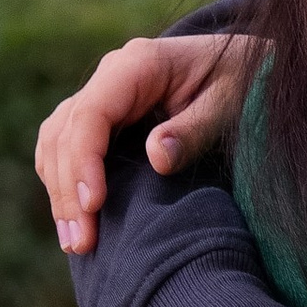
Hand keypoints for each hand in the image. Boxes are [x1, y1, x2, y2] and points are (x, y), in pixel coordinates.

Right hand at [34, 28, 259, 254]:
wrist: (249, 70)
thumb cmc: (245, 84)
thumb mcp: (231, 103)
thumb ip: (196, 129)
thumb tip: (157, 157)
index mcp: (140, 63)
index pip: (92, 112)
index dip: (84, 160)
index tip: (93, 205)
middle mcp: (112, 75)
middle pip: (67, 132)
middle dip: (68, 190)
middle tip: (81, 243)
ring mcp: (103, 94)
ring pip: (57, 141)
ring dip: (60, 192)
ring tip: (75, 242)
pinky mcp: (103, 116)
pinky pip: (66, 147)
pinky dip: (64, 182)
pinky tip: (74, 220)